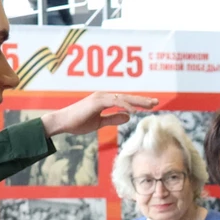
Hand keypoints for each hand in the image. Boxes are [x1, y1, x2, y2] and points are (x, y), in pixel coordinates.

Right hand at [43, 92, 157, 137]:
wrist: (62, 122)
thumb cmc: (78, 122)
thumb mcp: (99, 122)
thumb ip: (113, 119)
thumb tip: (128, 116)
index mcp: (105, 100)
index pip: (125, 101)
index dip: (138, 102)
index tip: (151, 105)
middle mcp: (104, 96)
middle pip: (127, 97)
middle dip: (142, 100)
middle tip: (157, 102)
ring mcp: (100, 97)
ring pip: (123, 98)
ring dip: (137, 101)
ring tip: (150, 105)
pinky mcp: (96, 101)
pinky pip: (114, 102)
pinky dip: (125, 105)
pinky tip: (134, 110)